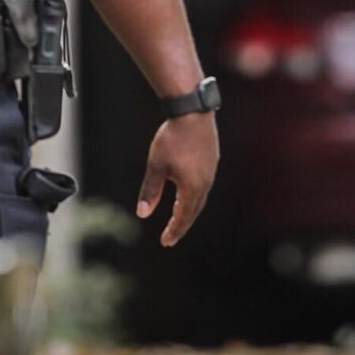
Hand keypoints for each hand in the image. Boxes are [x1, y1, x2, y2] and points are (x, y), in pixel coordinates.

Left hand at [136, 111, 218, 246]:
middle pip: (194, 211)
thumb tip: (143, 214)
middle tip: (171, 237)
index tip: (165, 242)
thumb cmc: (172, 138)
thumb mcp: (156, 166)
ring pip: (200, 199)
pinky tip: (188, 193)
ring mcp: (211, 171)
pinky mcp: (212, 160)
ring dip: (189, 212)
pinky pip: (204, 186)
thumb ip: (150, 191)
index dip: (173, 231)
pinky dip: (195, 197)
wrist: (193, 112)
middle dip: (182, 225)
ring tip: (179, 219)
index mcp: (192, 187)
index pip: (182, 217)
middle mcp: (205, 183)